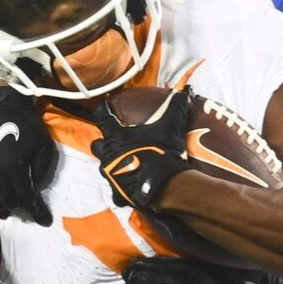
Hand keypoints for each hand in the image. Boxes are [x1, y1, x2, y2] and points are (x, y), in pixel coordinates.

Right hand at [0, 84, 56, 224]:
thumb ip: (41, 171)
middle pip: (9, 202)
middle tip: (27, 207)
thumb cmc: (24, 124)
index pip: (27, 200)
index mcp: (14, 170)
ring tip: (11, 207)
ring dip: (4, 205)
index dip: (37, 212)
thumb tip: (35, 187)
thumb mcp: (43, 146)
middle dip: (20, 206)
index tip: (44, 221)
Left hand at [91, 87, 191, 210]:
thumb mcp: (171, 125)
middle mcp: (107, 155)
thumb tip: (186, 91)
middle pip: (96, 145)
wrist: (162, 184)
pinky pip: (116, 190)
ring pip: (104, 168)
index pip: (102, 116)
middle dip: (104, 143)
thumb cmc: (162, 152)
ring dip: (112, 164)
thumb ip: (176, 105)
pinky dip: (122, 188)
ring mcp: (110, 175)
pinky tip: (132, 186)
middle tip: (115, 142)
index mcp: (116, 136)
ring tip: (126, 163)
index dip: (103, 107)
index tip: (105, 102)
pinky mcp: (116, 192)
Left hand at [123, 256, 282, 283]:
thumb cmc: (250, 273)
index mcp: (206, 268)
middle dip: (142, 280)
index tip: (131, 264)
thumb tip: (180, 226)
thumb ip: (207, 245)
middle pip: (163, 283)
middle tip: (125, 277)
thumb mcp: (231, 254)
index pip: (170, 266)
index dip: (148, 266)